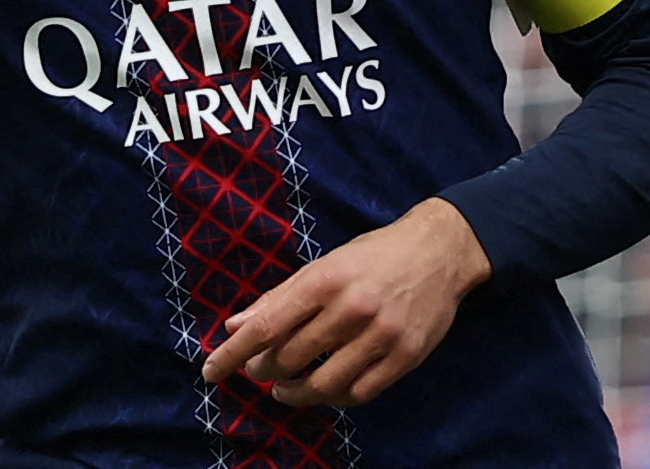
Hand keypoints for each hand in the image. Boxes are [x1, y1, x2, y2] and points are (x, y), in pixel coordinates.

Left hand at [200, 197, 491, 408]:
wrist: (439, 251)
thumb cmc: (372, 256)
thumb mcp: (323, 265)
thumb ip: (279, 297)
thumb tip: (235, 326)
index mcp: (325, 280)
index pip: (267, 326)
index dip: (233, 354)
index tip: (210, 371)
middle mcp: (352, 308)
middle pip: (291, 357)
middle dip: (264, 371)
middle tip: (259, 371)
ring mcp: (382, 335)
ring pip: (324, 383)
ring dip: (295, 393)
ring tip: (284, 389)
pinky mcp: (406, 356)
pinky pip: (360, 393)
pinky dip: (334, 398)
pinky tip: (324, 390)